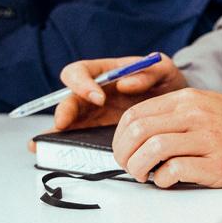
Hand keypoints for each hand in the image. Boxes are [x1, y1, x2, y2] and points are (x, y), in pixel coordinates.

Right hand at [46, 54, 188, 135]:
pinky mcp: (97, 133)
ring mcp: (93, 115)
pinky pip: (75, 138)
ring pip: (67, 121)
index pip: (81, 71)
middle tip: (64, 124)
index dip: (83, 83)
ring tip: (44, 143)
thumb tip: (125, 82)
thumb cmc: (166, 82)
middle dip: (64, 110)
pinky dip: (60, 145)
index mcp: (106, 73)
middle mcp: (94, 93)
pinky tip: (49, 152)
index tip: (98, 97)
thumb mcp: (165, 70)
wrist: (177, 104)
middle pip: (68, 99)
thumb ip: (149, 72)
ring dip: (56, 131)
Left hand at [113, 88, 221, 186]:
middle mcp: (195, 115)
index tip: (122, 149)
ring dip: (139, 168)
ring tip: (144, 175)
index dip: (120, 136)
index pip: (136, 114)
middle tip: (128, 165)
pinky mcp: (216, 165)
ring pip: (153, 150)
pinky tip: (166, 180)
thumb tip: (136, 129)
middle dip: (124, 154)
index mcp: (188, 99)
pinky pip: (175, 171)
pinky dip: (162, 179)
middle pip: (139, 131)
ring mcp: (206, 140)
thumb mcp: (204, 104)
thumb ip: (172, 111)